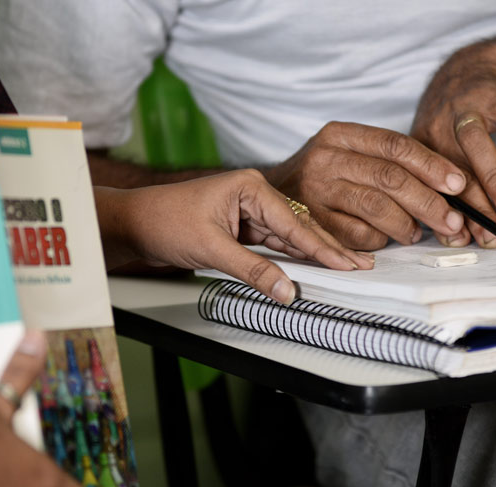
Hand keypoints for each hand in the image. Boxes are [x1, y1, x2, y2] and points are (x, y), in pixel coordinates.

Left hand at [107, 169, 373, 303]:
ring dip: (314, 255)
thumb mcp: (212, 249)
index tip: (348, 264)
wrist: (134, 223)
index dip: (323, 248)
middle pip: (299, 227)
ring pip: (289, 238)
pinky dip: (291, 258)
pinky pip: (273, 245)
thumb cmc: (163, 221)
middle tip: (361, 265)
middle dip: (329, 249)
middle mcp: (253, 196)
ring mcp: (248, 212)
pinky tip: (311, 268)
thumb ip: (253, 271)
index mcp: (250, 187)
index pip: (295, 223)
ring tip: (345, 267)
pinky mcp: (241, 228)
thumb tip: (286, 290)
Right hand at [262, 121, 468, 250]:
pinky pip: (356, 234)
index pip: (395, 145)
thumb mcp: (348, 155)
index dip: (431, 165)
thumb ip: (389, 163)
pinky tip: (385, 240)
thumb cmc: (322, 178)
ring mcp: (314, 191)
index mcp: (340, 135)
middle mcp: (325, 158)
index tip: (458, 184)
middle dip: (428, 202)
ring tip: (417, 233)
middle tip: (453, 222)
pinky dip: (378, 240)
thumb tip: (450, 186)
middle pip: (389, 177)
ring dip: (406, 225)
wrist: (265, 197)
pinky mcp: (310, 223)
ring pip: (375, 206)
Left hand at [411, 41, 495, 247]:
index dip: (443, 214)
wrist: (473, 68)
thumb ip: (446, 192)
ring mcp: (465, 107)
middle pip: (450, 170)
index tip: (460, 241)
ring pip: (475, 144)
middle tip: (491, 235)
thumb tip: (458, 239)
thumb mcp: (438, 152)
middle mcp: (436, 125)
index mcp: (417, 147)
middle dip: (472, 205)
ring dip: (494, 178)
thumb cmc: (453, 125)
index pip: (427, 187)